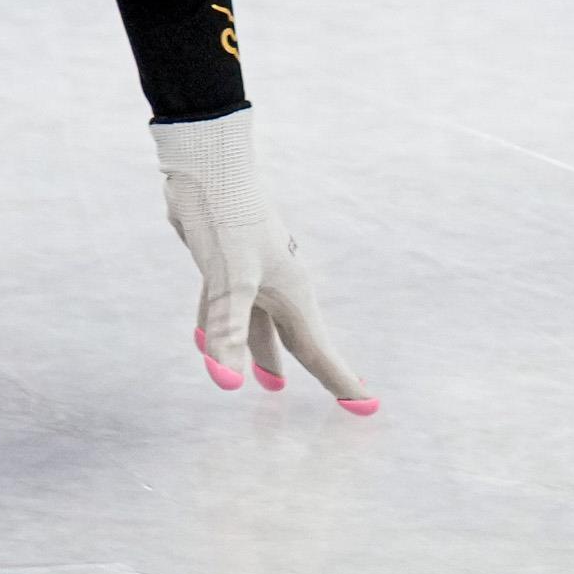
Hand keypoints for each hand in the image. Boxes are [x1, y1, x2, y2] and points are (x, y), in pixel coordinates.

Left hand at [153, 111, 374, 413]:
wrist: (207, 165)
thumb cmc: (227, 217)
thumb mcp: (228, 277)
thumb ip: (227, 329)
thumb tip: (225, 383)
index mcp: (291, 293)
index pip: (317, 351)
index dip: (340, 382)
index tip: (366, 408)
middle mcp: (278, 286)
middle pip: (296, 340)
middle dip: (310, 370)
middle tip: (339, 398)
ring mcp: (253, 273)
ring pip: (260, 326)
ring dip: (263, 353)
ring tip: (269, 384)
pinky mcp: (226, 262)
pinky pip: (230, 307)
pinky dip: (225, 327)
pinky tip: (208, 341)